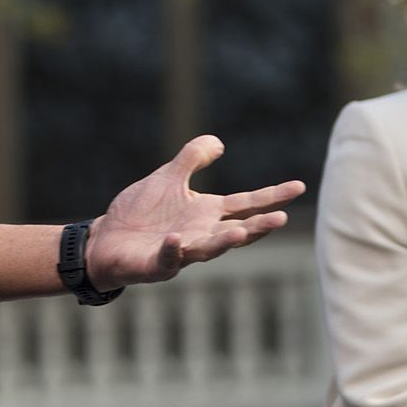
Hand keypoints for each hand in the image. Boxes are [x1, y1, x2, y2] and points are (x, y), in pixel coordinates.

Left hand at [84, 135, 304, 290]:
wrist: (107, 239)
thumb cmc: (141, 212)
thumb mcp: (168, 178)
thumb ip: (192, 159)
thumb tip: (219, 142)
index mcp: (206, 213)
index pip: (245, 205)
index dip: (271, 196)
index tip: (299, 186)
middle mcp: (201, 234)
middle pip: (236, 230)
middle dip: (258, 226)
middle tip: (282, 218)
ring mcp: (181, 252)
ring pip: (208, 248)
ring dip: (224, 241)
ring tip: (242, 232)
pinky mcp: (157, 264)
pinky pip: (167, 257)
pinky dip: (173, 250)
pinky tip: (177, 240)